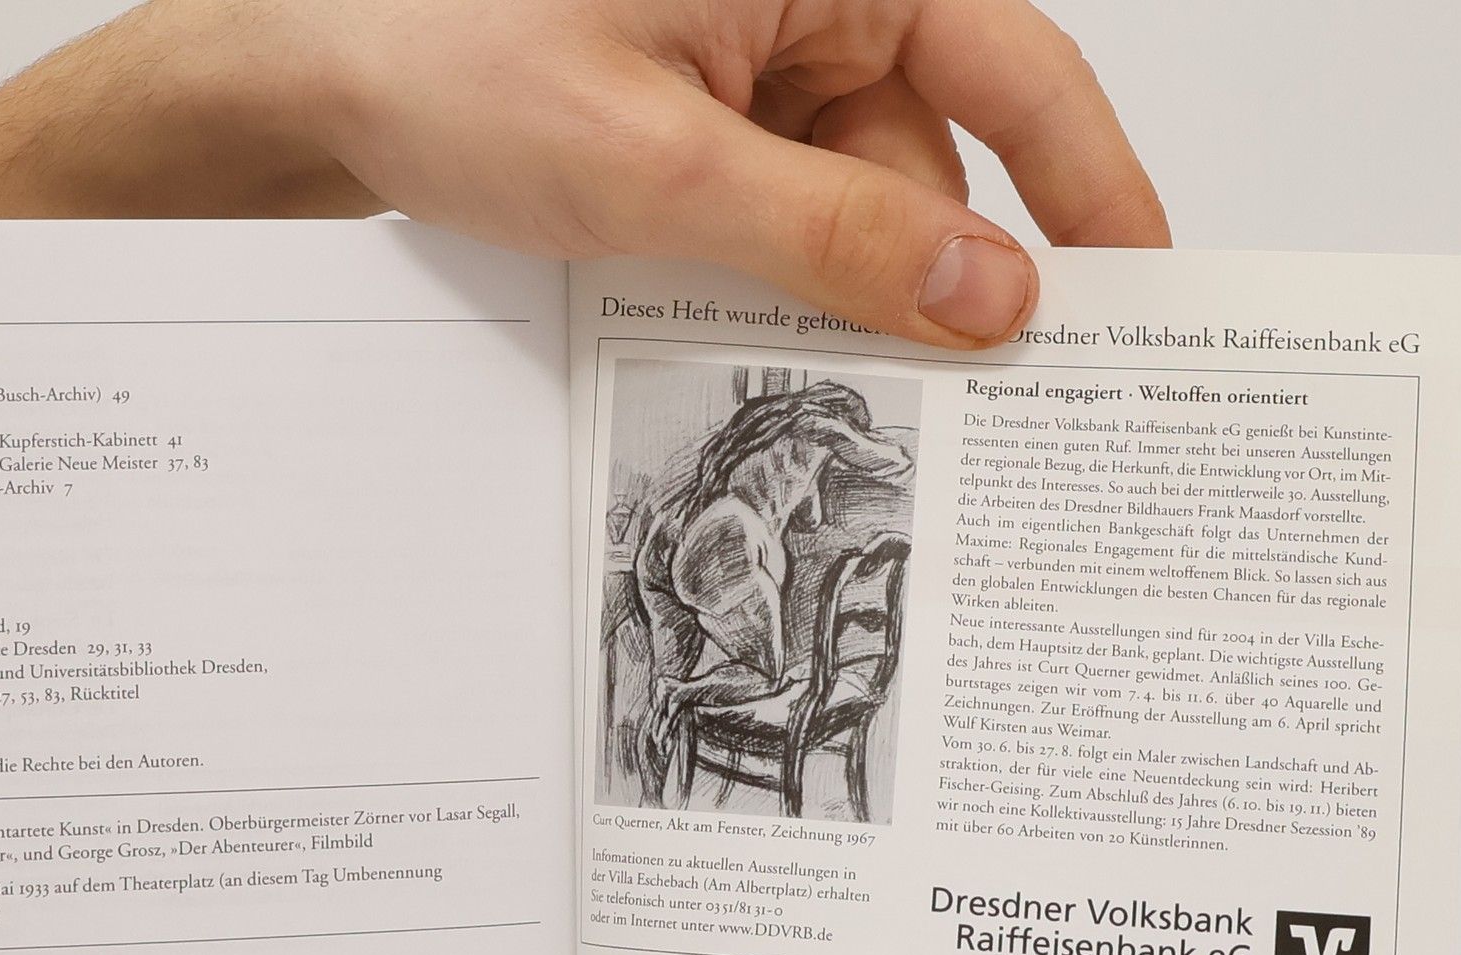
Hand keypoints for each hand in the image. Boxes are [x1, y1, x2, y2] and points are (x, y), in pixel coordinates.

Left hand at [165, 0, 1168, 346]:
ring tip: (846, 399)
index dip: (1093, 188)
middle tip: (993, 409)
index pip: (1019, 69)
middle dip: (948, 280)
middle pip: (937, 156)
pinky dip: (782, 290)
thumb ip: (834, 235)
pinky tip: (765, 351)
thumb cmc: (450, 57)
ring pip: (858, 204)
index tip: (1143, 289)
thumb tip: (987, 296)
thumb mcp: (658, 168)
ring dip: (849, 302)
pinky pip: (784, 217)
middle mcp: (810, 2)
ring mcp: (755, 68)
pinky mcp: (707, 126)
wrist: (316, 80)